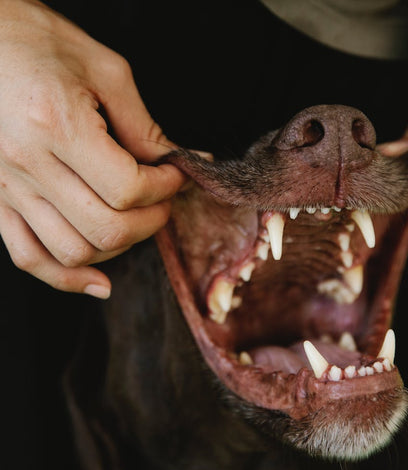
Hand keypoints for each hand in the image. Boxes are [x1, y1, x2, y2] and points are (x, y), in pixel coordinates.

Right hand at [0, 0, 186, 297]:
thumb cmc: (39, 42)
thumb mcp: (105, 71)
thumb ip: (144, 126)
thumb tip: (180, 161)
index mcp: (57, 126)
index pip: (128, 188)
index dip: (165, 187)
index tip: (176, 174)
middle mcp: (26, 164)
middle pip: (107, 227)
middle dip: (151, 220)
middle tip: (164, 200)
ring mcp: (7, 187)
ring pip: (74, 250)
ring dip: (119, 245)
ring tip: (137, 222)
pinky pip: (30, 257)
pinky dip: (67, 277)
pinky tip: (99, 281)